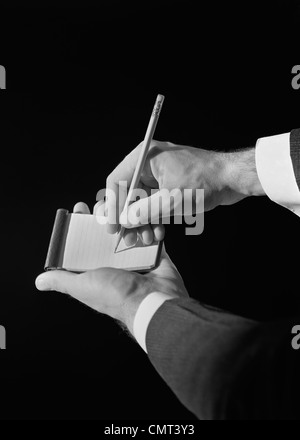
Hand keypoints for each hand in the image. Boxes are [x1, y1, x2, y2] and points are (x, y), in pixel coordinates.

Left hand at [35, 202, 187, 333]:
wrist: (152, 302)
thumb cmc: (115, 295)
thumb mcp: (83, 286)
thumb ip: (63, 280)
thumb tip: (40, 281)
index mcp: (98, 266)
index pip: (86, 238)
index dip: (82, 221)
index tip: (81, 206)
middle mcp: (117, 260)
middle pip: (110, 228)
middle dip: (110, 214)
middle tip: (111, 207)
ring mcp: (138, 256)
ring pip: (132, 226)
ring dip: (132, 220)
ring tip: (134, 221)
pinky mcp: (156, 254)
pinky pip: (154, 234)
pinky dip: (153, 227)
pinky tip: (150, 225)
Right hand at [99, 140, 264, 245]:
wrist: (233, 179)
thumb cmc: (205, 181)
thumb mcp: (171, 199)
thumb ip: (143, 211)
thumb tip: (124, 221)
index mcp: (145, 157)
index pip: (116, 181)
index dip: (112, 206)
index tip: (112, 227)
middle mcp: (148, 164)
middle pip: (126, 193)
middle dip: (128, 218)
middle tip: (128, 238)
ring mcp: (158, 175)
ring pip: (140, 202)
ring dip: (142, 222)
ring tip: (146, 238)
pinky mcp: (168, 186)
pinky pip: (153, 204)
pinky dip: (153, 218)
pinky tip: (157, 233)